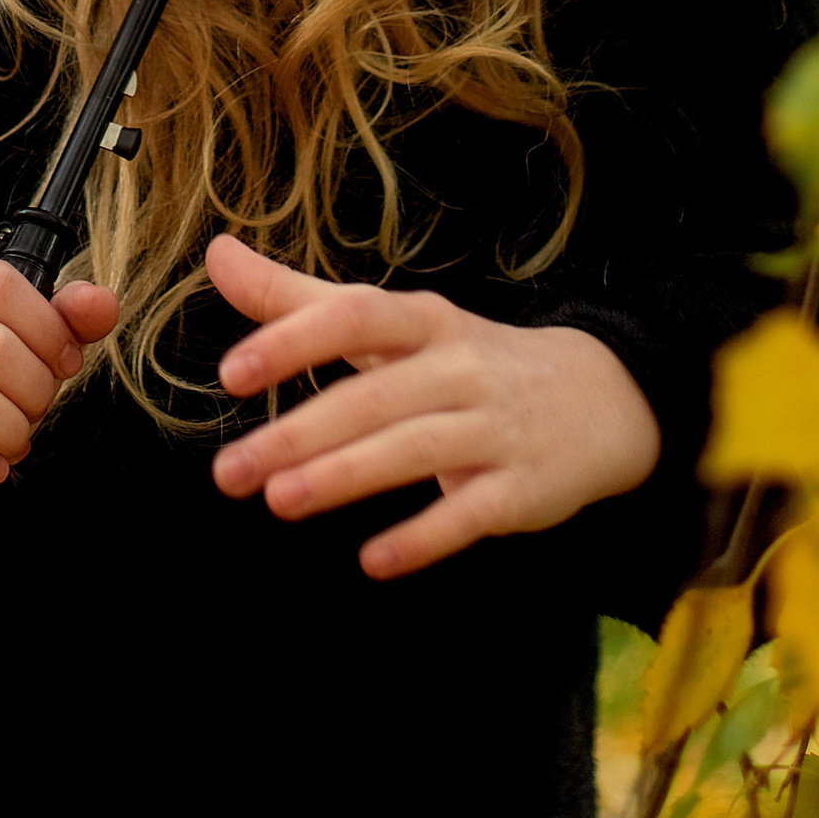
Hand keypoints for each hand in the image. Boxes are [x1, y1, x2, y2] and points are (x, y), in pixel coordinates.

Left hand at [205, 233, 659, 580]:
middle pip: (374, 395)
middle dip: (298, 433)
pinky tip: (374, 562)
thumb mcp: (392, 323)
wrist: (601, 399)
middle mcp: (460, 367)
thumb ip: (301, 299)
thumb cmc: (465, 359)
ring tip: (279, 502)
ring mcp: (495, 428)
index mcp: (424, 322)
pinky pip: (471, 514)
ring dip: (345, 476)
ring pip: (415, 449)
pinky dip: (424, 538)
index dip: (294, 341)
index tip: (231, 373)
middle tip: (230, 471)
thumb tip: (217, 255)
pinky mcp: (522, 490)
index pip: (356, 316)